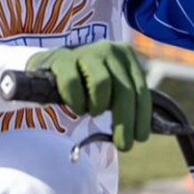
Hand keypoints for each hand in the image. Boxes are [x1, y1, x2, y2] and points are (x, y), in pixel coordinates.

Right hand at [27, 41, 151, 150]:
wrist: (51, 65)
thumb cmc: (87, 81)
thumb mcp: (111, 87)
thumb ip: (125, 102)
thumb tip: (140, 133)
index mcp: (126, 56)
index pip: (141, 90)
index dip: (142, 117)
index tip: (140, 138)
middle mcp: (109, 50)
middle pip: (124, 90)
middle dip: (125, 122)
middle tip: (122, 144)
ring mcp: (85, 52)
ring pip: (101, 84)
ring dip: (97, 106)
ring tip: (91, 112)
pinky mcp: (62, 58)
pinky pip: (73, 84)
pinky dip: (76, 101)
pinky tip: (76, 106)